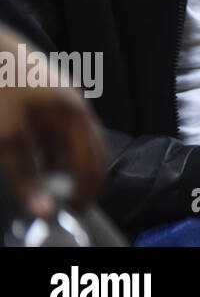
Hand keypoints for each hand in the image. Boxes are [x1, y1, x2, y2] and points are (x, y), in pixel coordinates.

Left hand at [0, 29, 105, 218]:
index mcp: (75, 115)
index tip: (77, 212)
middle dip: (82, 177)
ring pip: (72, 139)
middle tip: (69, 202)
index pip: (94, 161)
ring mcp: (60, 98)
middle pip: (90, 149)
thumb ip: (26, 173)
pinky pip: (56, 129)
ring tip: (52, 185)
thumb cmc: (0, 83)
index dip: (88, 189)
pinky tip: (36, 158)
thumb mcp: (9, 136)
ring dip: (65, 164)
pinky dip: (51, 149)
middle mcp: (74, 105)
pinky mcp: (43, 95)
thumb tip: (43, 208)